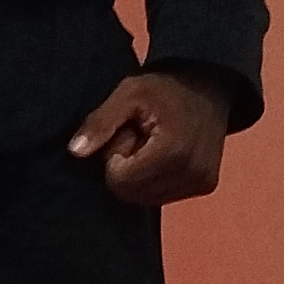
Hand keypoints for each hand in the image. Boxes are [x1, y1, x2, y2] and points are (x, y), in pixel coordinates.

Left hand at [68, 67, 230, 205]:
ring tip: (152, 144)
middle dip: (127, 169)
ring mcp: (201, 181)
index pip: (120, 181)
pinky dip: (156, 179)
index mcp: (172, 151)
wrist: (208, 84)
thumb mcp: (128, 94)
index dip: (115, 156)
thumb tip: (75, 152)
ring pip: (147, 198)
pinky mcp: (206, 185)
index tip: (128, 132)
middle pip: (132, 194)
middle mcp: (191, 172)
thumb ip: (100, 123)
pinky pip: (164, 196)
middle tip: (139, 137)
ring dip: (141, 175)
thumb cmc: (164, 87)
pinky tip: (164, 153)